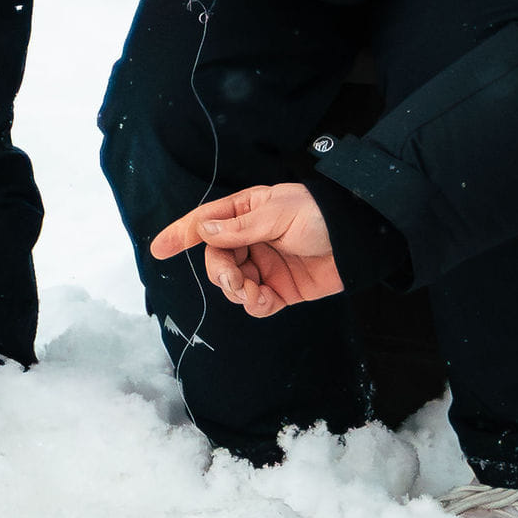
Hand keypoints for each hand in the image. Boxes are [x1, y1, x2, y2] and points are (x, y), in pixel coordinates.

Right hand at [149, 182, 342, 315]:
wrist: (359, 242)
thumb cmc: (321, 215)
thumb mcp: (280, 213)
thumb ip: (241, 227)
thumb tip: (204, 231)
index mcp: (248, 212)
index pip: (207, 223)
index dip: (181, 234)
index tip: (158, 249)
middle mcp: (251, 240)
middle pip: (217, 260)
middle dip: (221, 273)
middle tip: (236, 279)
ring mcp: (265, 266)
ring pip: (232, 285)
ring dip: (238, 292)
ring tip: (256, 291)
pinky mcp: (280, 290)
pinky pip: (255, 303)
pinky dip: (255, 305)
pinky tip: (266, 300)